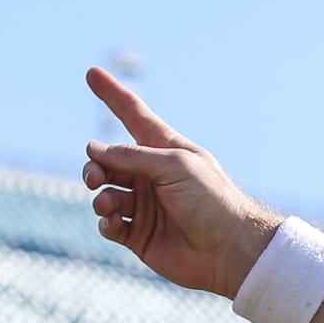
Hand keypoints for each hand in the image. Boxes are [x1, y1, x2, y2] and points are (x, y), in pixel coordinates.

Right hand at [82, 66, 279, 297]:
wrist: (231, 250)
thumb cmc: (212, 201)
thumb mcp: (175, 166)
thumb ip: (133, 156)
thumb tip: (94, 150)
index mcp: (165, 151)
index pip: (134, 116)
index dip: (113, 95)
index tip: (92, 73)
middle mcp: (152, 175)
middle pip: (108, 161)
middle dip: (95, 165)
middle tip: (96, 176)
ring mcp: (145, 205)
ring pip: (104, 193)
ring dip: (100, 196)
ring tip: (110, 204)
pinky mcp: (139, 234)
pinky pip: (108, 223)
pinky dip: (105, 221)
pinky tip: (114, 223)